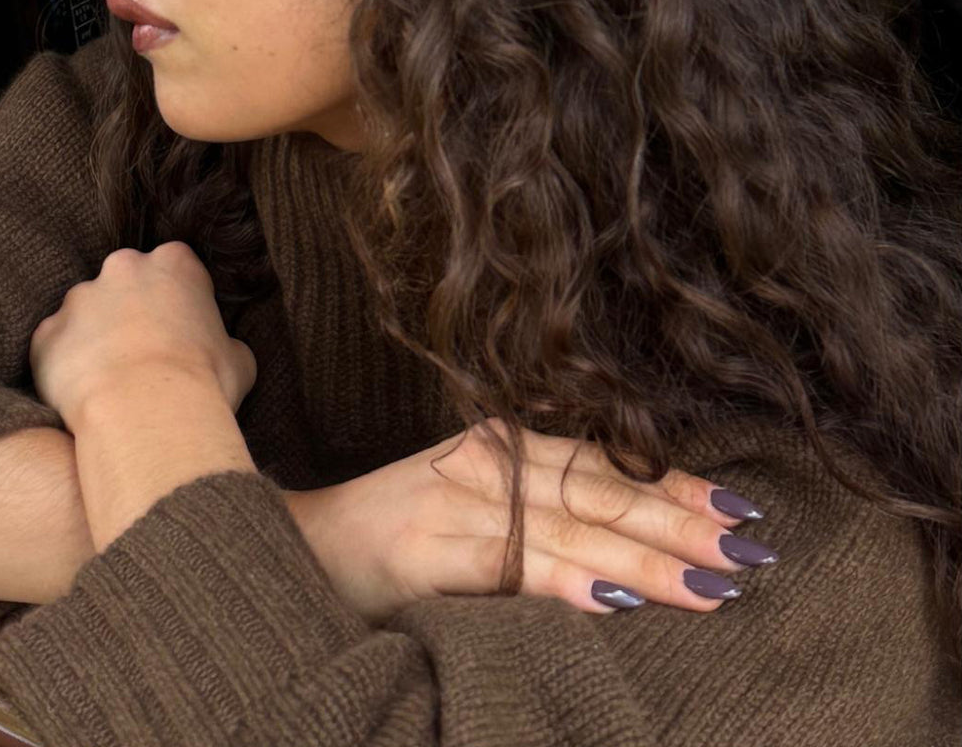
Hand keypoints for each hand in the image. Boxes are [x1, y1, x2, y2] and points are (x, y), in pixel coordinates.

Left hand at [29, 241, 256, 430]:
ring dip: (95, 340)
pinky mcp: (47, 334)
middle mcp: (123, 267)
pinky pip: (54, 348)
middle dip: (130, 312)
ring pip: (85, 315)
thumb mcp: (239, 358)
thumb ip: (224, 340)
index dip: (177, 303)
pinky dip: (65, 368)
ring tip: (112, 384)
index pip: (175, 270)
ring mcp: (79, 298)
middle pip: (124, 283)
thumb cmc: (204, 385)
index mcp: (175, 263)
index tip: (179, 332)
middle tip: (143, 356)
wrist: (150, 415)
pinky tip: (85, 397)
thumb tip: (225, 352)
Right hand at [286, 419, 772, 623]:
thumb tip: (629, 548)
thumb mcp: (472, 506)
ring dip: (644, 555)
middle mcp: (485, 465)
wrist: (301, 546)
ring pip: (567, 528)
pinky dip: (563, 580)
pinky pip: (508, 566)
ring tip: (711, 583)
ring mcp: (455, 504)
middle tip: (749, 548)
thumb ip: (538, 513)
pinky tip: (612, 601)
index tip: (738, 506)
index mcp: (499, 449)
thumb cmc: (395, 533)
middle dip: (677, 520)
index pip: (600, 462)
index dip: (669, 483)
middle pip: (597, 490)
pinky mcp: (427, 550)